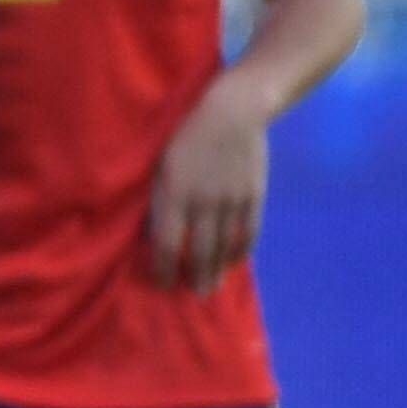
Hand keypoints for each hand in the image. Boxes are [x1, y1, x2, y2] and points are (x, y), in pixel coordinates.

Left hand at [144, 90, 269, 291]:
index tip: (162, 283)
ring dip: (218, 271)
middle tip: (193, 296)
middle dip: (195, 277)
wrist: (232, 111)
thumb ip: (158, 198)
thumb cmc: (183, 134)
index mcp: (175, 194)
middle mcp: (204, 202)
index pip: (168, 244)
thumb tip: (152, 231)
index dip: (164, 269)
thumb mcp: (160, 164)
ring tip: (212, 288)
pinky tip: (233, 263)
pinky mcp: (253, 196)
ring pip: (225, 247)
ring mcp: (232, 201)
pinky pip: (248, 232)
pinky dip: (240, 251)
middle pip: (200, 252)